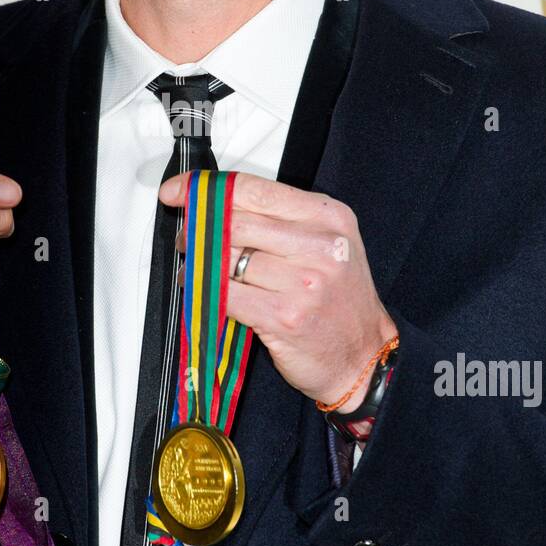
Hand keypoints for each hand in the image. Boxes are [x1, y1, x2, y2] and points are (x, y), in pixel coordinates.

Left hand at [158, 170, 396, 412]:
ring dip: (198, 260)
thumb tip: (216, 206)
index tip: (179, 191)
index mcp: (328, 218)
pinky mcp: (285, 317)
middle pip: (237, 221)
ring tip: (193, 264)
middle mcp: (320, 245)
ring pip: (228, 258)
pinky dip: (203, 289)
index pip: (256, 189)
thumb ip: (280, 221)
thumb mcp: (326, 245)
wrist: (365, 357)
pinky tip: (198, 287)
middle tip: (185, 235)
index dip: (209, 188)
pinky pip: (227, 294)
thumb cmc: (339, 300)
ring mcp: (304, 283)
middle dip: (199, 227)